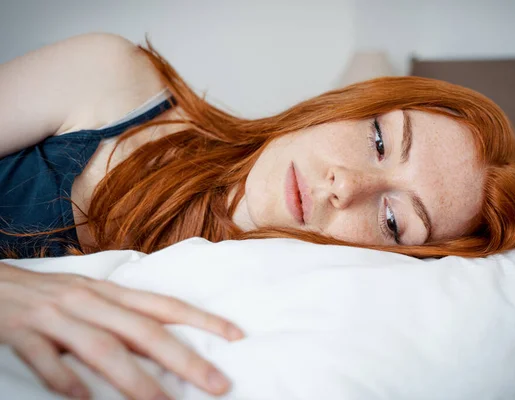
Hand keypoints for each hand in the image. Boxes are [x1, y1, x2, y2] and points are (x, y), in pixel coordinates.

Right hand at [0, 262, 243, 398]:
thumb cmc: (53, 294)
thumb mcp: (93, 298)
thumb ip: (125, 317)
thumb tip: (164, 343)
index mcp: (110, 292)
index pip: (166, 305)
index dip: (202, 320)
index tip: (236, 336)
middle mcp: (90, 301)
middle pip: (143, 331)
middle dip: (183, 359)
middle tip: (217, 384)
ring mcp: (56, 317)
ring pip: (101, 347)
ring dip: (134, 377)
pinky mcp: (21, 333)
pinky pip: (45, 360)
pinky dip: (65, 379)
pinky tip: (85, 398)